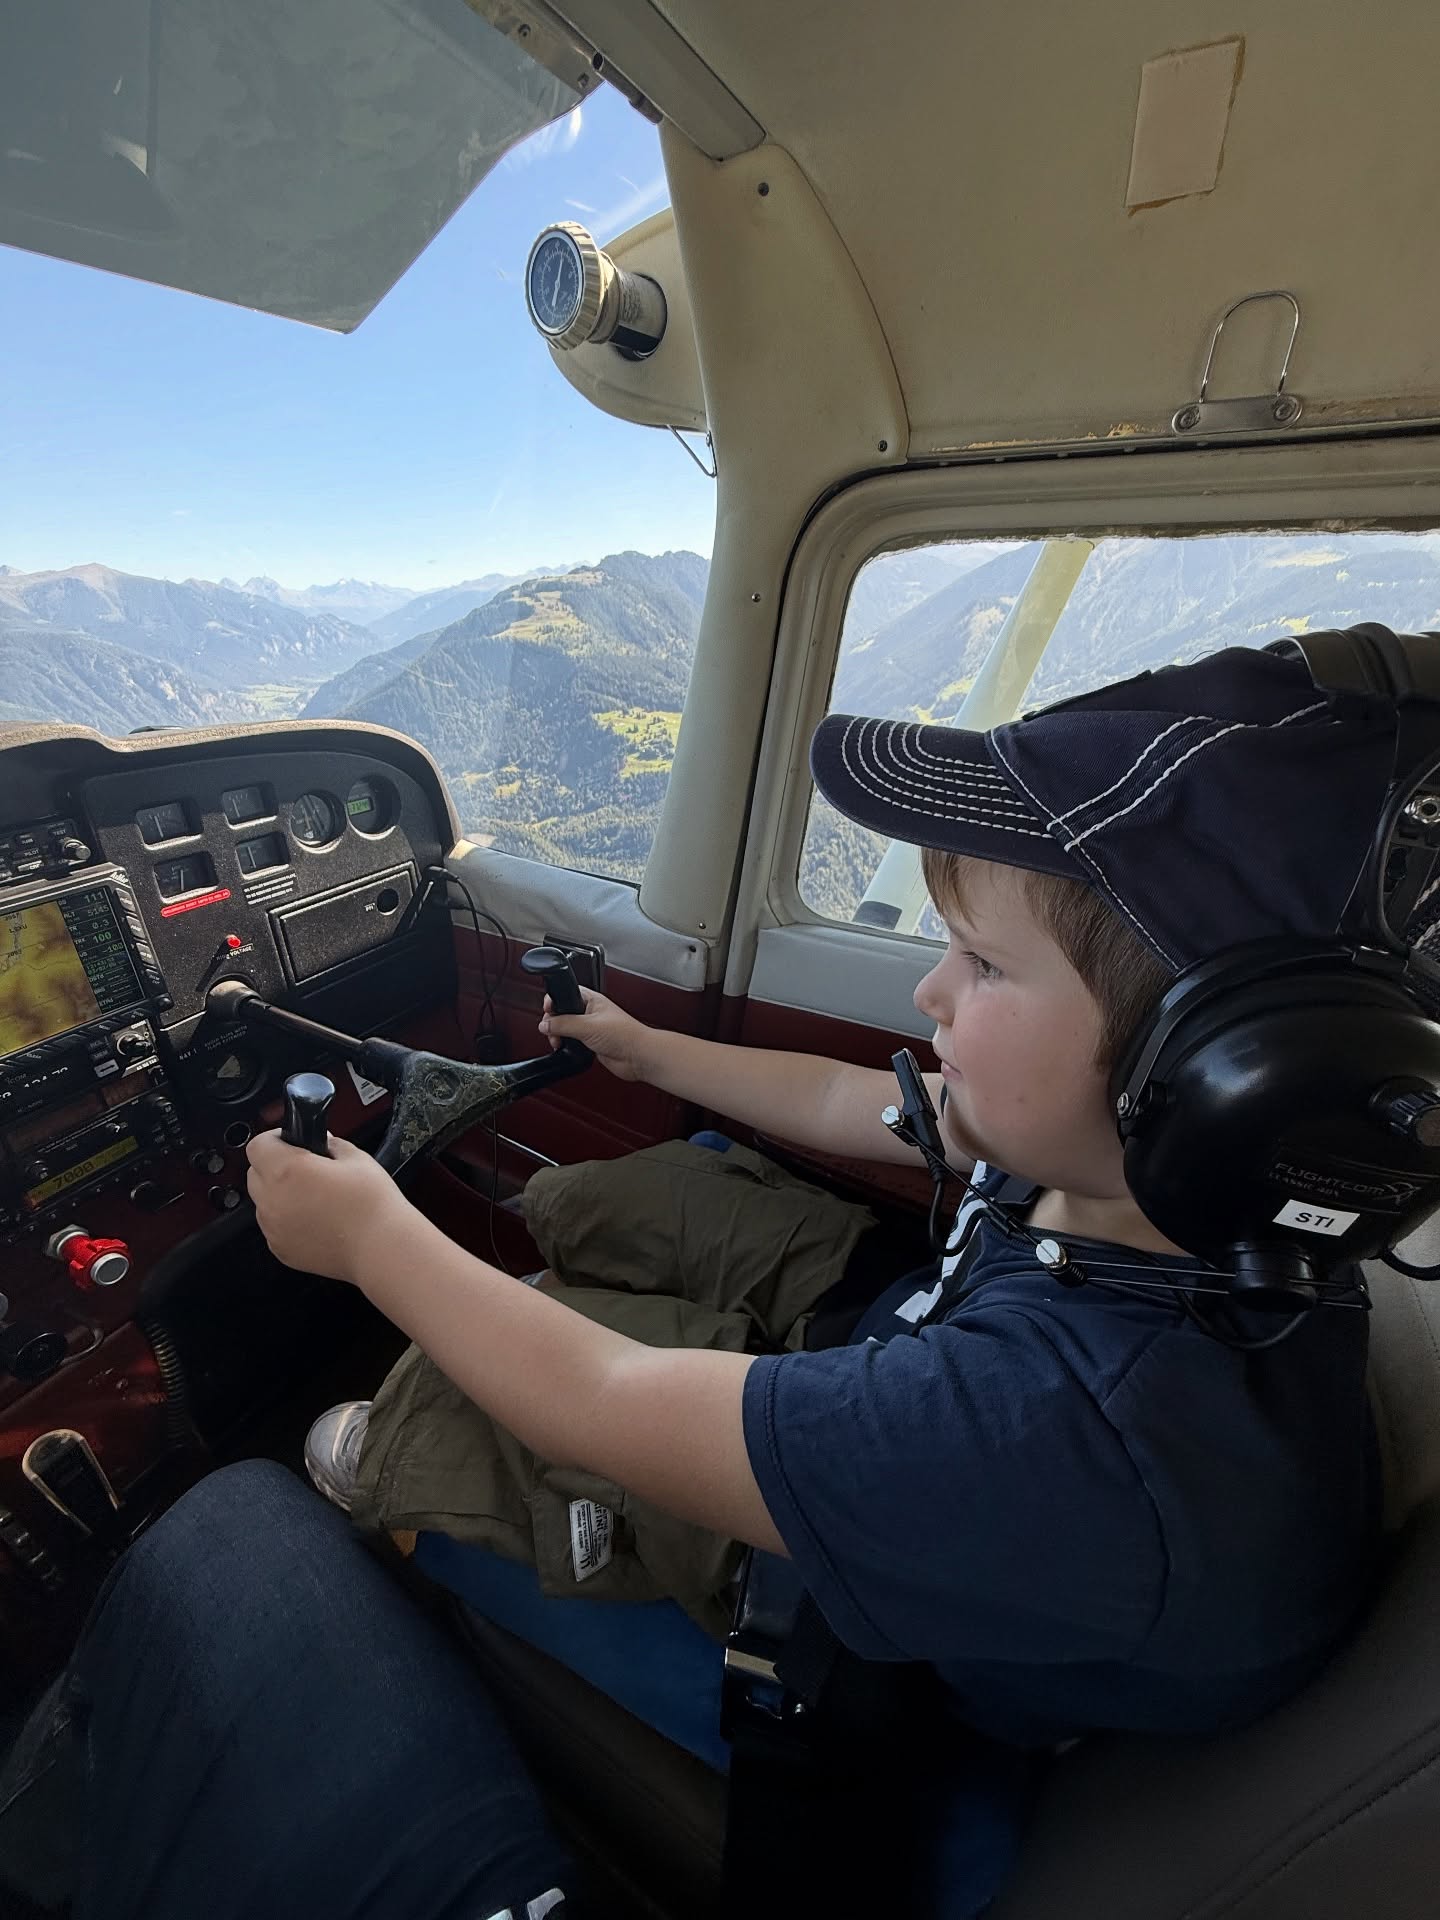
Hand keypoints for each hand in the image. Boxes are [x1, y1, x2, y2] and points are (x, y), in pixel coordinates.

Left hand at [245, 1130, 410, 1284]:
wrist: (380, 1248)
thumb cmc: (372, 1205)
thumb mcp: (356, 1157)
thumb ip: (330, 1143)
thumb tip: (322, 1142)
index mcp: (287, 1170)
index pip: (257, 1145)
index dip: (274, 1140)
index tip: (291, 1143)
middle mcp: (273, 1200)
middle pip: (254, 1173)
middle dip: (273, 1166)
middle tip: (304, 1169)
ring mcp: (274, 1228)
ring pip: (262, 1202)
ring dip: (278, 1194)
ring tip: (313, 1198)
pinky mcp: (281, 1249)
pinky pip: (273, 1227)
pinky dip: (286, 1220)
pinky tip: (316, 1220)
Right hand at [539, 985, 651, 1080]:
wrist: (638, 1056)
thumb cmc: (625, 1035)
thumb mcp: (588, 1026)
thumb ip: (564, 1024)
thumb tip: (546, 1024)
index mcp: (593, 1000)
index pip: (567, 993)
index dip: (555, 1001)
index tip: (548, 1011)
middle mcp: (591, 1013)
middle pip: (564, 1012)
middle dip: (554, 1021)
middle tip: (550, 1028)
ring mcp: (591, 1028)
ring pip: (567, 1028)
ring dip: (558, 1034)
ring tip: (556, 1040)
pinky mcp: (592, 1043)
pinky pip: (573, 1041)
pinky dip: (566, 1045)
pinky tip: (565, 1048)